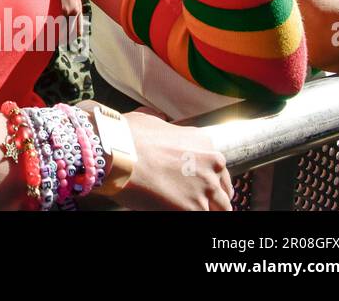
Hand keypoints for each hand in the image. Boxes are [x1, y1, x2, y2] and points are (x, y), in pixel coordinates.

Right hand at [115, 111, 232, 210]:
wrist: (115, 152)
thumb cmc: (126, 137)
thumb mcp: (150, 121)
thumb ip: (164, 128)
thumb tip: (158, 120)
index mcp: (204, 143)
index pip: (219, 170)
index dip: (210, 181)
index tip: (201, 187)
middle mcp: (211, 165)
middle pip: (223, 192)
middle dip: (213, 199)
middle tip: (200, 203)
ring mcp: (205, 188)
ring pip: (219, 209)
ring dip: (205, 209)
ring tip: (187, 209)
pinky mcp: (194, 209)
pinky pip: (203, 218)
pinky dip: (189, 214)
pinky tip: (176, 212)